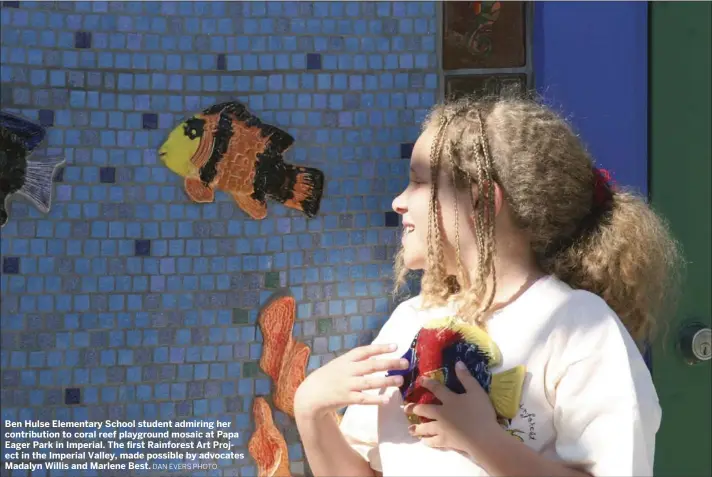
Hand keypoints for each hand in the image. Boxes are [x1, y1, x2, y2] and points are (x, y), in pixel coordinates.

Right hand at [294, 343, 408, 419]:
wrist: (311, 393)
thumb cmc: (330, 376)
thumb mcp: (340, 363)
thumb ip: (357, 360)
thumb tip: (379, 355)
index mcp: (346, 359)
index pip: (365, 351)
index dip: (380, 348)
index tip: (396, 346)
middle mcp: (347, 371)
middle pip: (371, 365)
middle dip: (389, 363)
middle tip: (405, 363)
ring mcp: (347, 385)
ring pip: (370, 382)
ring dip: (386, 381)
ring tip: (400, 380)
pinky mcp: (347, 399)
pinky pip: (364, 399)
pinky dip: (376, 399)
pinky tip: (388, 399)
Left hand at [405, 361, 501, 455]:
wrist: (483, 437)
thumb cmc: (481, 413)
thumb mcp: (476, 391)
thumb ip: (466, 378)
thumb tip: (457, 362)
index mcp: (449, 400)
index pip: (436, 388)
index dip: (427, 383)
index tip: (418, 380)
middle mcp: (442, 413)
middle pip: (424, 410)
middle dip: (414, 408)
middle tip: (406, 409)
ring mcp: (442, 428)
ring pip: (425, 427)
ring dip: (417, 428)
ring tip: (410, 429)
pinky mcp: (445, 441)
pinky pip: (433, 441)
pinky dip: (427, 441)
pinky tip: (424, 441)